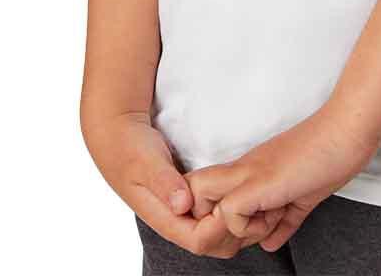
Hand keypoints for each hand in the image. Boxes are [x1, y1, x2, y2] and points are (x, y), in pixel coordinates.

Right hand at [83, 111, 272, 257]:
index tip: (240, 205)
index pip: (202, 241)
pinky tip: (248, 195)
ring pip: (219, 234)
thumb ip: (163, 181)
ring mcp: (183, 212)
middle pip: (216, 245)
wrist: (117, 136)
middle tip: (263, 208)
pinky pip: (216, 217)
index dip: (225, 229)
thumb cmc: (130, 148)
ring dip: (241, 224)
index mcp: (165, 217)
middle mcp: (176, 220)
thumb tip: (183, 204)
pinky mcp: (189, 201)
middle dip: (240, 232)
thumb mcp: (146, 161)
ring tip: (263, 203)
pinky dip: (234, 212)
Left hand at [185, 103, 378, 252]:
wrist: (348, 129)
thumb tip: (272, 243)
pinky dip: (248, 228)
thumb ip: (284, 219)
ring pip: (199, 199)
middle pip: (190, 192)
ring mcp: (249, 172)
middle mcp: (242, 169)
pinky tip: (277, 219)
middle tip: (249, 234)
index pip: (206, 192)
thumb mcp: (302, 195)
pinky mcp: (261, 181)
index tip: (246, 231)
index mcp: (250, 171)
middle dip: (208, 226)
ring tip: (266, 224)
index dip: (213, 217)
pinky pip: (230, 212)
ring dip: (227, 229)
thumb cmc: (332, 154)